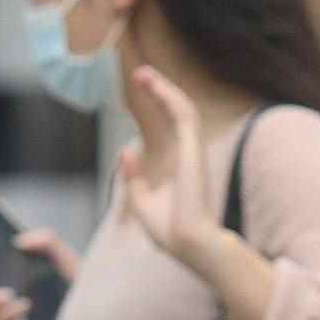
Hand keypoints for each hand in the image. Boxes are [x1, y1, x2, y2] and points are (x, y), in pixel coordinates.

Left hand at [116, 66, 219, 272]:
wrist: (187, 245)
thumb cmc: (170, 232)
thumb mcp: (143, 201)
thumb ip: (135, 177)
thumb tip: (126, 151)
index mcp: (182, 165)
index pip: (175, 126)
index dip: (161, 105)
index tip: (143, 91)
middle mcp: (191, 154)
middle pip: (180, 111)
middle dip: (162, 91)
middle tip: (141, 75)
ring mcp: (194, 151)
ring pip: (183, 108)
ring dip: (164, 88)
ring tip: (142, 74)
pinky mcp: (192, 150)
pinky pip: (182, 114)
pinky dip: (168, 96)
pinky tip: (153, 84)